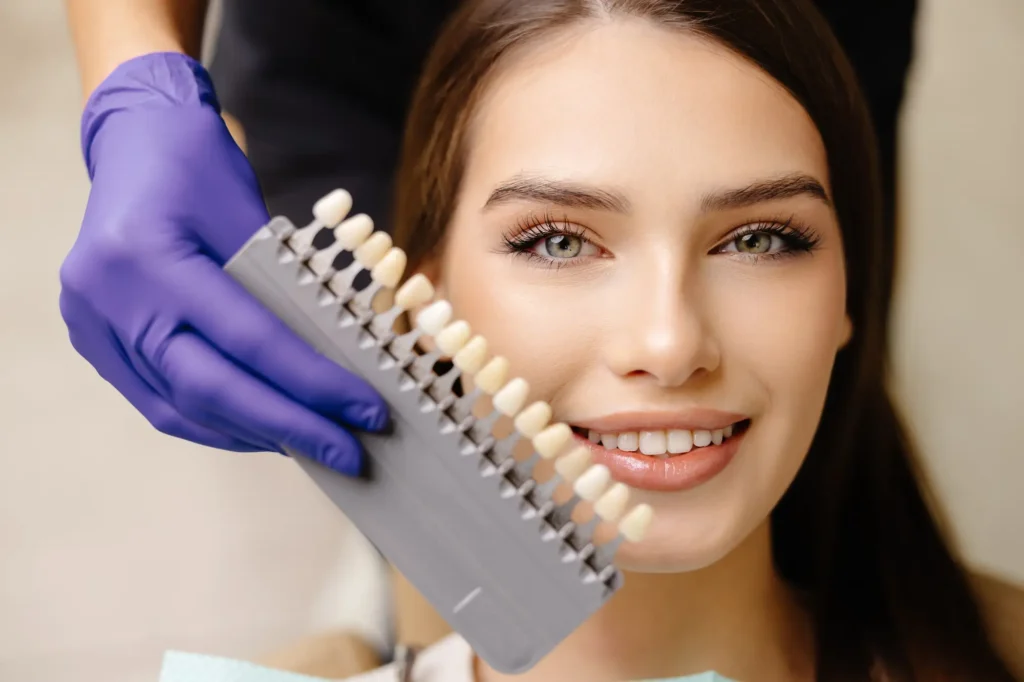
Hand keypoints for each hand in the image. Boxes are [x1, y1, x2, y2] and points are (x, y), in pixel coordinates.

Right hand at [59, 53, 387, 474]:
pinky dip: (217, 423)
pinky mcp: (94, 341)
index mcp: (149, 257)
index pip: (248, 340)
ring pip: (181, 408)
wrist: (134, 141)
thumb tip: (339, 372)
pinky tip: (264, 432)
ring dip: (255, 434)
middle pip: (210, 389)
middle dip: (290, 426)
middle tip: (351, 454)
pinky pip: (159, 402)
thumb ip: (282, 294)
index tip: (367, 411)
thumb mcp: (251, 217)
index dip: (313, 384)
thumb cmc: (200, 168)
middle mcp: (110, 299)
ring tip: (315, 446)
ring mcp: (92, 325)